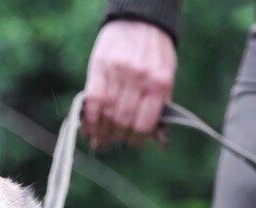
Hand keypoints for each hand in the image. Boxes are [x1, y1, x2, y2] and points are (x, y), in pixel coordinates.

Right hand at [83, 20, 176, 148]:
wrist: (140, 19)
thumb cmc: (154, 53)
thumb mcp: (166, 78)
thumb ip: (161, 108)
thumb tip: (160, 141)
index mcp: (159, 84)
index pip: (143, 125)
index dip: (135, 139)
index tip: (130, 139)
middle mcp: (140, 79)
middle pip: (122, 122)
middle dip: (116, 135)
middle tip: (113, 137)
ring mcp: (119, 73)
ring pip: (106, 115)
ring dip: (101, 130)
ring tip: (100, 134)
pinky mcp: (100, 67)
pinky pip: (92, 101)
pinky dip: (89, 118)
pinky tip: (89, 125)